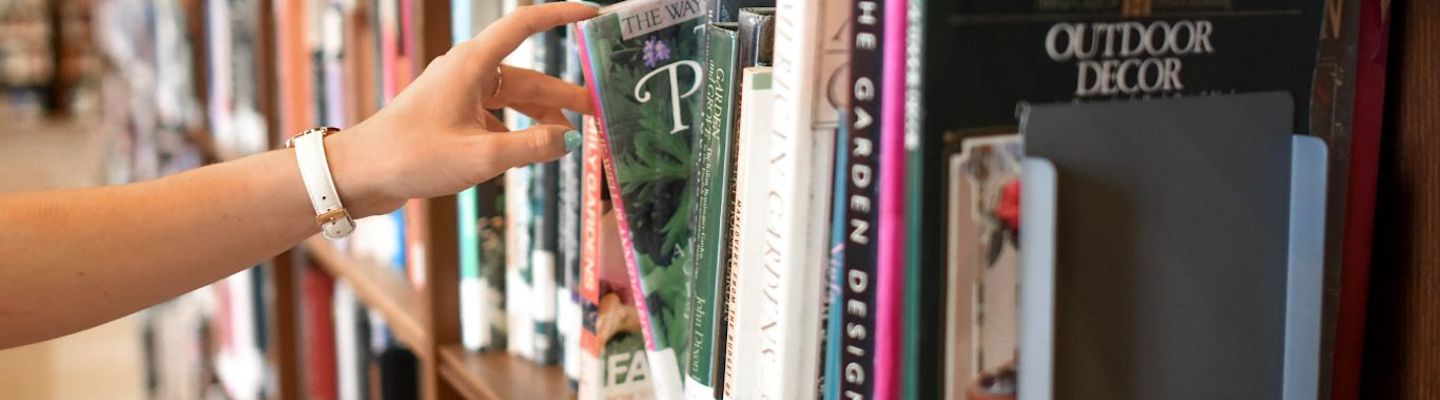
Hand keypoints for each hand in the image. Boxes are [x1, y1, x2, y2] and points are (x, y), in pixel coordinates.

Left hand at [326, 2, 597, 216]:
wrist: (359, 175)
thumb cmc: (413, 157)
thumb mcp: (482, 156)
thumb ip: (533, 147)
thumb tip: (571, 140)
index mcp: (472, 65)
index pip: (524, 25)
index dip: (560, 15)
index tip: (592, 14)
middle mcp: (467, 72)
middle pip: (527, 76)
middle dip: (563, 95)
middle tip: (598, 113)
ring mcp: (458, 94)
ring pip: (513, 100)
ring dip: (541, 118)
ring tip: (569, 142)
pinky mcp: (451, 117)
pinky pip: (495, 118)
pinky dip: (516, 133)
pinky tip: (529, 155)